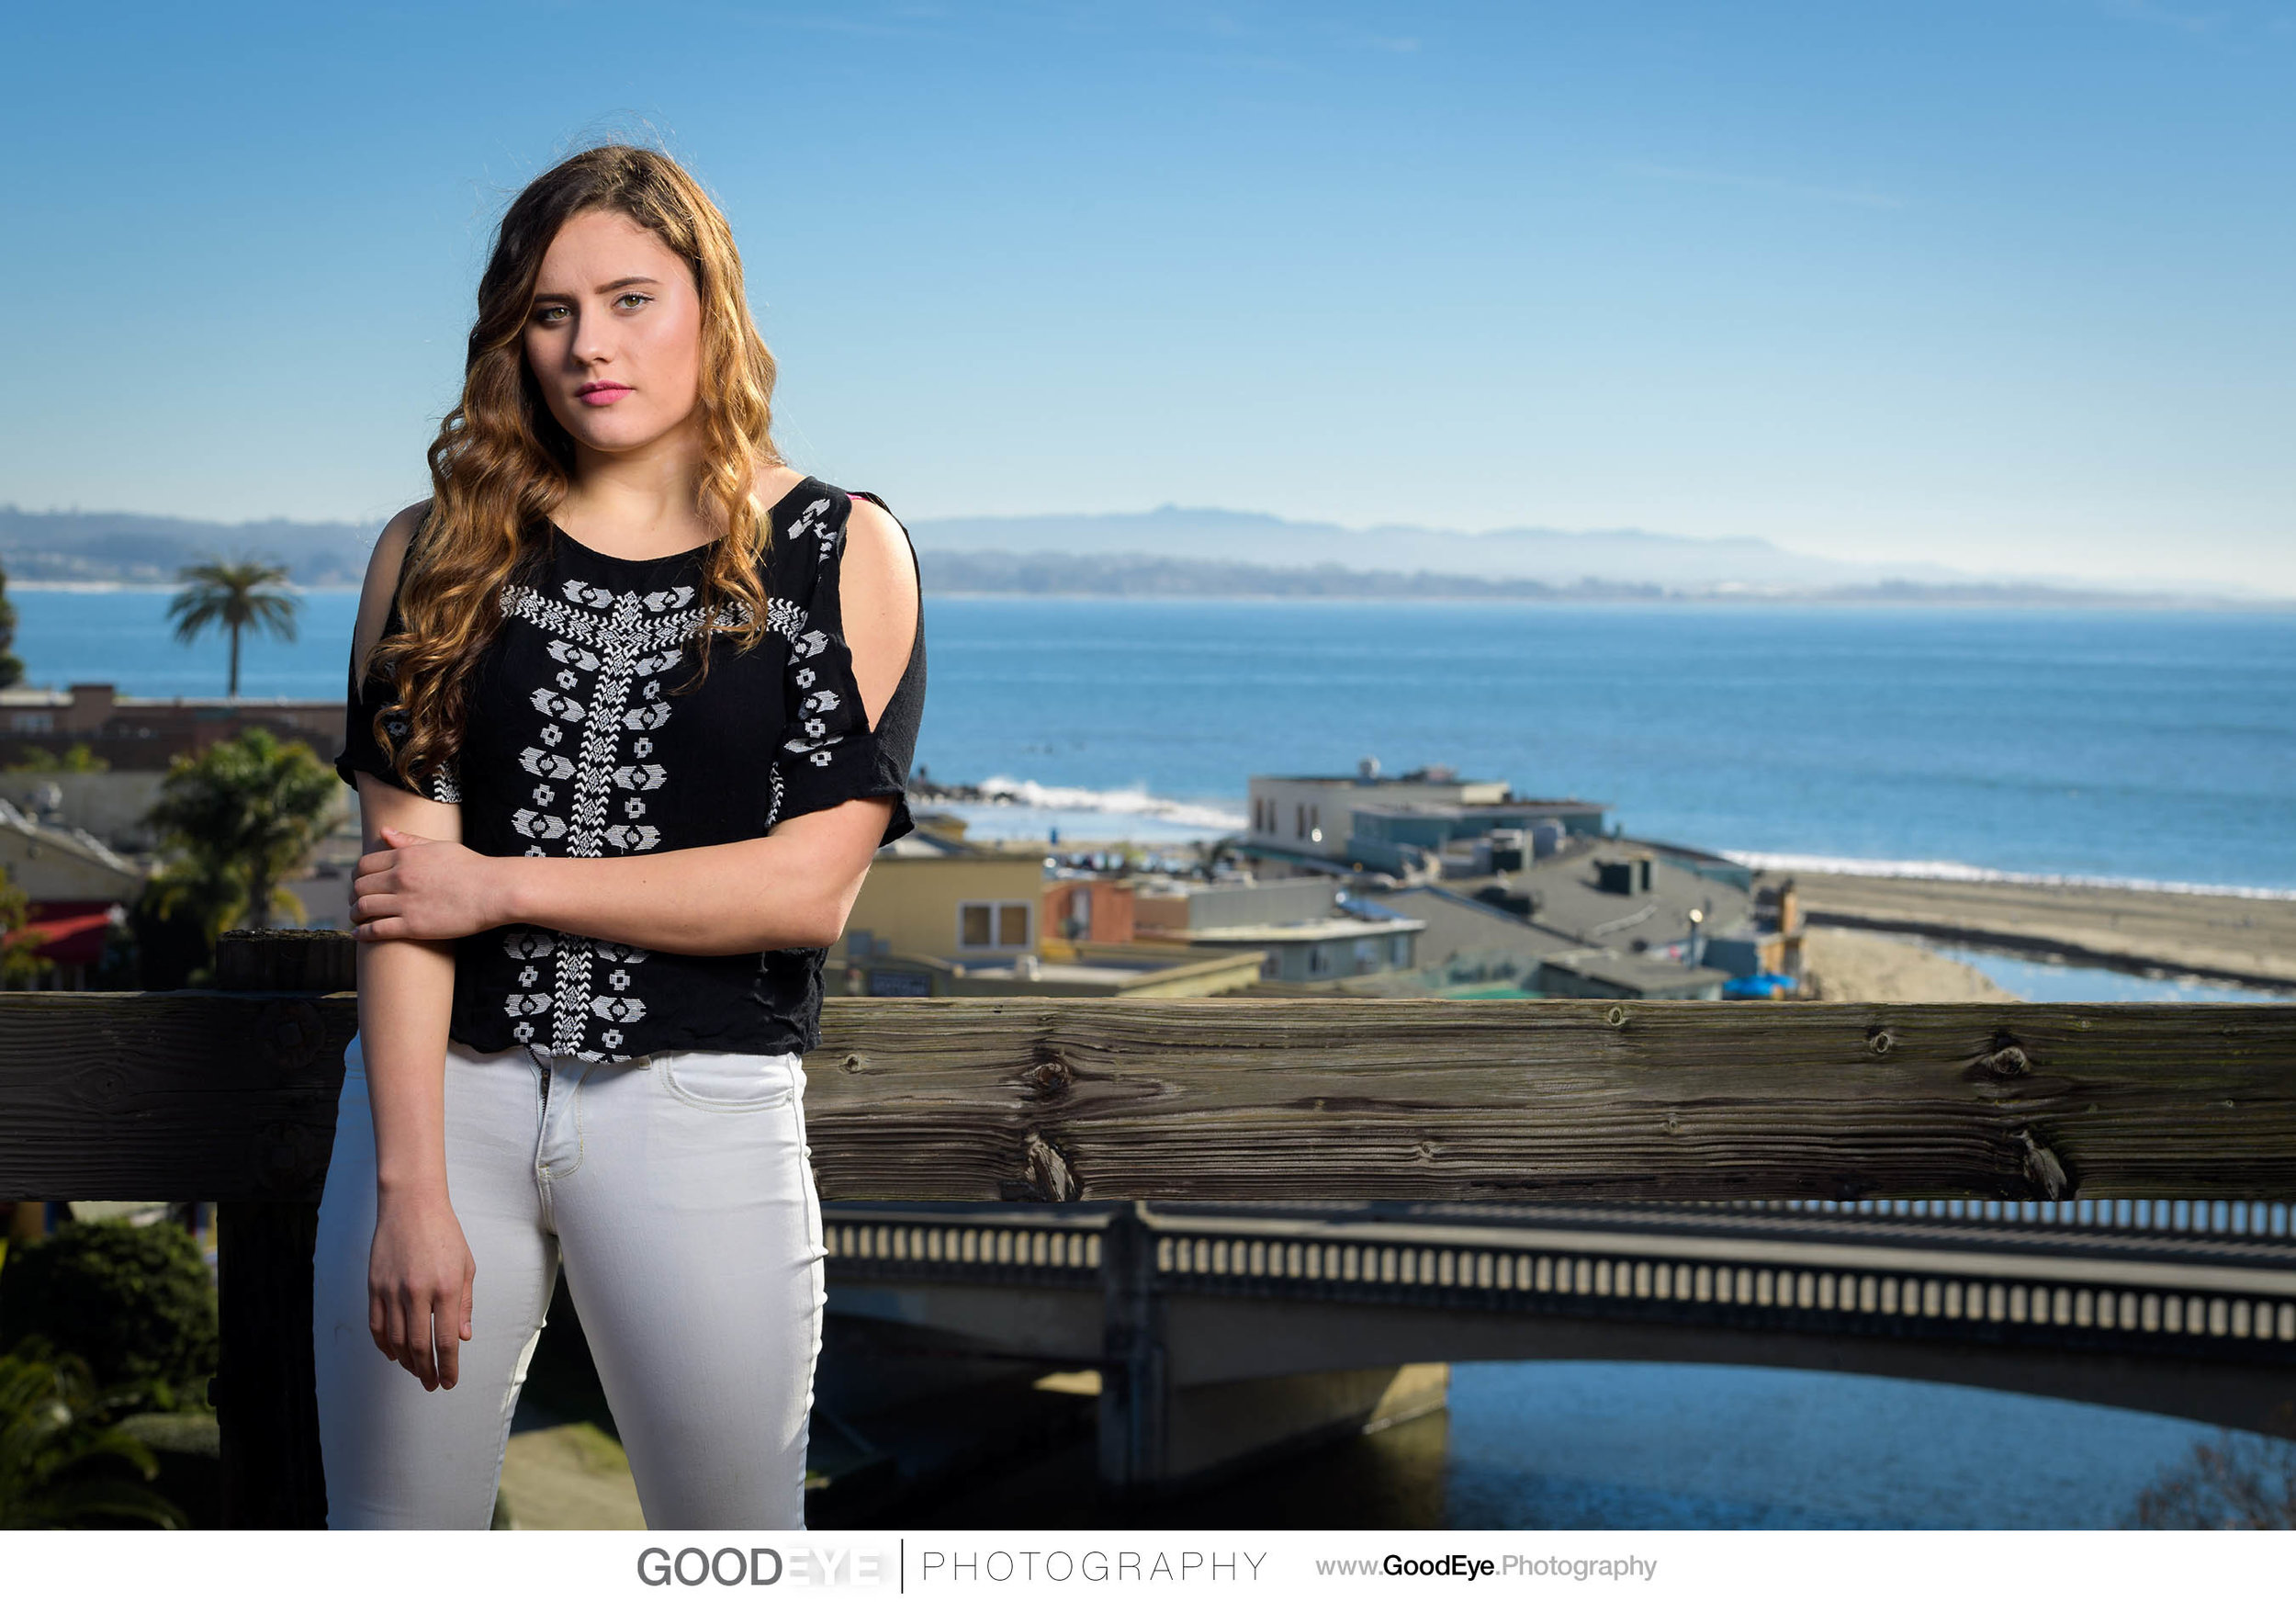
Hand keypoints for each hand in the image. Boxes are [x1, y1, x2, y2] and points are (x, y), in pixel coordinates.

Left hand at [352, 827, 508, 941]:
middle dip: (354, 895)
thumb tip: (384, 832)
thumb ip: (409, 841)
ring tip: (357, 918)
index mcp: (405, 857)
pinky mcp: (412, 926)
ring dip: (355, 914)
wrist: (495, 891)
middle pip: (360, 886)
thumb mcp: (440, 846)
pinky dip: (362, 933)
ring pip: (363, 908)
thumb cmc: (472, 867)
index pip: (364, 864)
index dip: (358, 875)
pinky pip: (376, 930)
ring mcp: (405, 902)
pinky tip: (360, 935)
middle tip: (357, 902)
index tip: (360, 883)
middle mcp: (400, 877)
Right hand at [367, 1190, 475, 1390]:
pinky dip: (384, 1345)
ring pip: (395, 1339)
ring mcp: (392, 1290)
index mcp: (446, 1288)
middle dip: (426, 1370)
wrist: (411, 1206)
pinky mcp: (374, 1287)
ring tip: (416, 1371)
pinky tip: (393, 1354)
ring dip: (406, 1361)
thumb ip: (464, 1304)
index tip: (448, 1381)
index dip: (447, 1365)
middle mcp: (417, 1292)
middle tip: (431, 1384)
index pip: (446, 1339)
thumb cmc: (445, 1234)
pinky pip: (377, 1325)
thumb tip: (463, 1337)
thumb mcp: (466, 1266)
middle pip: (418, 1345)